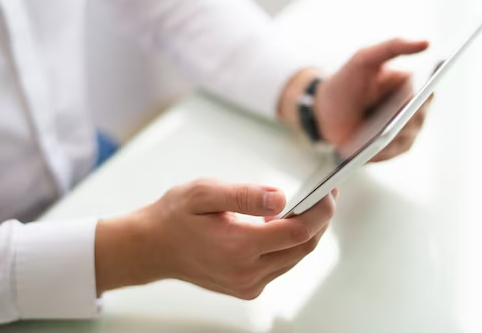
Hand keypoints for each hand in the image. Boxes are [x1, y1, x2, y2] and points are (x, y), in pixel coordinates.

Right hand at [95, 179, 337, 299]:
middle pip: (303, 247)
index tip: (329, 192)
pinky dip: (289, 244)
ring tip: (306, 205)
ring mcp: (247, 284)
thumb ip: (245, 195)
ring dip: (306, 232)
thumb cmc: (174, 216)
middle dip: (319, 219)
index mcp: (238, 247)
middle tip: (324, 194)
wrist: (151, 248)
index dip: (321, 211)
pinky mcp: (247, 288)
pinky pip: (281, 265)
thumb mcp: (204, 192)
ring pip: (294, 257)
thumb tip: (281, 198)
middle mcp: (246, 273)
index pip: (298, 232)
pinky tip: (280, 224)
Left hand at [278, 38, 431, 161]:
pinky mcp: (393, 149)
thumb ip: (393, 46)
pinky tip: (370, 149)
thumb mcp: (365, 57)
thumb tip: (427, 43)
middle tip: (396, 119)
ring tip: (380, 136)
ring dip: (394, 135)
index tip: (413, 96)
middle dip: (406, 117)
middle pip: (418, 116)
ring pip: (407, 135)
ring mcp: (406, 131)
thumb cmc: (347, 80)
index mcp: (411, 85)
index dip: (423, 94)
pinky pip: (392, 151)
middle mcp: (414, 109)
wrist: (325, 110)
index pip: (426, 90)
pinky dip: (382, 150)